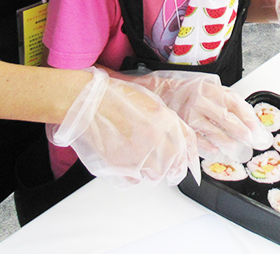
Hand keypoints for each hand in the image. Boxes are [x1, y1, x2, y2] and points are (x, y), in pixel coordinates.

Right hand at [48, 68, 198, 186]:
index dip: (190, 157)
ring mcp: (139, 157)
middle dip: (171, 166)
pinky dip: (133, 176)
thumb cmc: (115, 98)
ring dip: (152, 172)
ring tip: (140, 159)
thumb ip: (168, 121)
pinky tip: (127, 162)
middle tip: (162, 163)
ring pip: (156, 176)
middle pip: (175, 165)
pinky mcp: (122, 168)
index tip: (189, 164)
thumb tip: (177, 137)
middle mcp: (157, 141)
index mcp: (167, 122)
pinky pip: (135, 181)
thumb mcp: (151, 103)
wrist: (89, 104)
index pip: (189, 146)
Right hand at [128, 71, 271, 161]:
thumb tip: (248, 118)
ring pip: (213, 131)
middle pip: (226, 118)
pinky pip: (198, 139)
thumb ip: (227, 100)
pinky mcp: (181, 126)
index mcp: (211, 88)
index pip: (234, 102)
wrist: (162, 91)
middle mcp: (201, 100)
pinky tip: (216, 150)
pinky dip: (208, 147)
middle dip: (241, 131)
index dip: (247, 116)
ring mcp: (190, 114)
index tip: (256, 128)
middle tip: (250, 140)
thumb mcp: (210, 88)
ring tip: (236, 149)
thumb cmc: (190, 91)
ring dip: (227, 142)